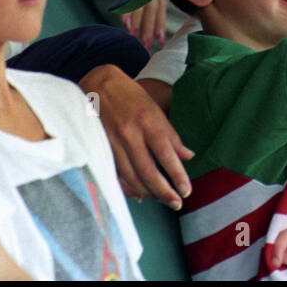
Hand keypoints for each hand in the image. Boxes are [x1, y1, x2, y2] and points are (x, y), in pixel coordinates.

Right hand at [80, 65, 192, 207]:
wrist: (97, 83)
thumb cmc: (130, 96)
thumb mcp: (154, 109)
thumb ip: (171, 135)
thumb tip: (188, 156)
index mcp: (147, 121)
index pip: (166, 154)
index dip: (177, 175)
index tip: (187, 190)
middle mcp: (129, 133)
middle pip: (148, 171)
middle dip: (164, 191)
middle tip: (176, 203)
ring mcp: (112, 142)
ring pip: (131, 176)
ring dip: (147, 192)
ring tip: (161, 199)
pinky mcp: (99, 148)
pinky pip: (115, 174)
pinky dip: (127, 187)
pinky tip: (138, 194)